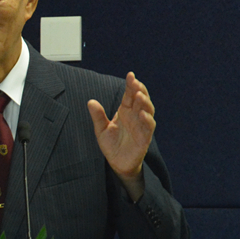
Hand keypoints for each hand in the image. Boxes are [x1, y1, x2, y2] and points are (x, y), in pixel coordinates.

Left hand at [87, 72, 155, 200]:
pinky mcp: (144, 138)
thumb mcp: (101, 129)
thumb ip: (97, 116)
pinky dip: (147, 120)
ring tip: (139, 95)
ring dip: (145, 102)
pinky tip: (142, 114)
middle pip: (141, 100)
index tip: (130, 75)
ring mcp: (141, 126)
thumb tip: (90, 102)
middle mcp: (135, 116)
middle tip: (135, 82)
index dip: (131, 85)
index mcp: (125, 111)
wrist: (116, 163)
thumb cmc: (111, 144)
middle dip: (139, 90)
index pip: (130, 95)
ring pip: (148, 111)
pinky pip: (148, 128)